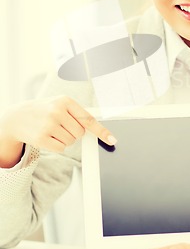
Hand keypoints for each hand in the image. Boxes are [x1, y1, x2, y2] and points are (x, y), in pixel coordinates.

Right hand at [0, 96, 115, 167]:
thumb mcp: (60, 105)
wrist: (17, 117)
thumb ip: (77, 114)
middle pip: (80, 133)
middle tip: (60, 126)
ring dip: (64, 139)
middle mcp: (57, 111)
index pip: (88, 119)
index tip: (112, 140)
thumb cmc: (44, 110)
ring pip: (71, 141)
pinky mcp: (42, 138)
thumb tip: (95, 129)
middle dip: (73, 132)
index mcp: (65, 100)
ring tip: (51, 129)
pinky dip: (57, 146)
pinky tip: (47, 137)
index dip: (102, 131)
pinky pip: (61, 148)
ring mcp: (49, 125)